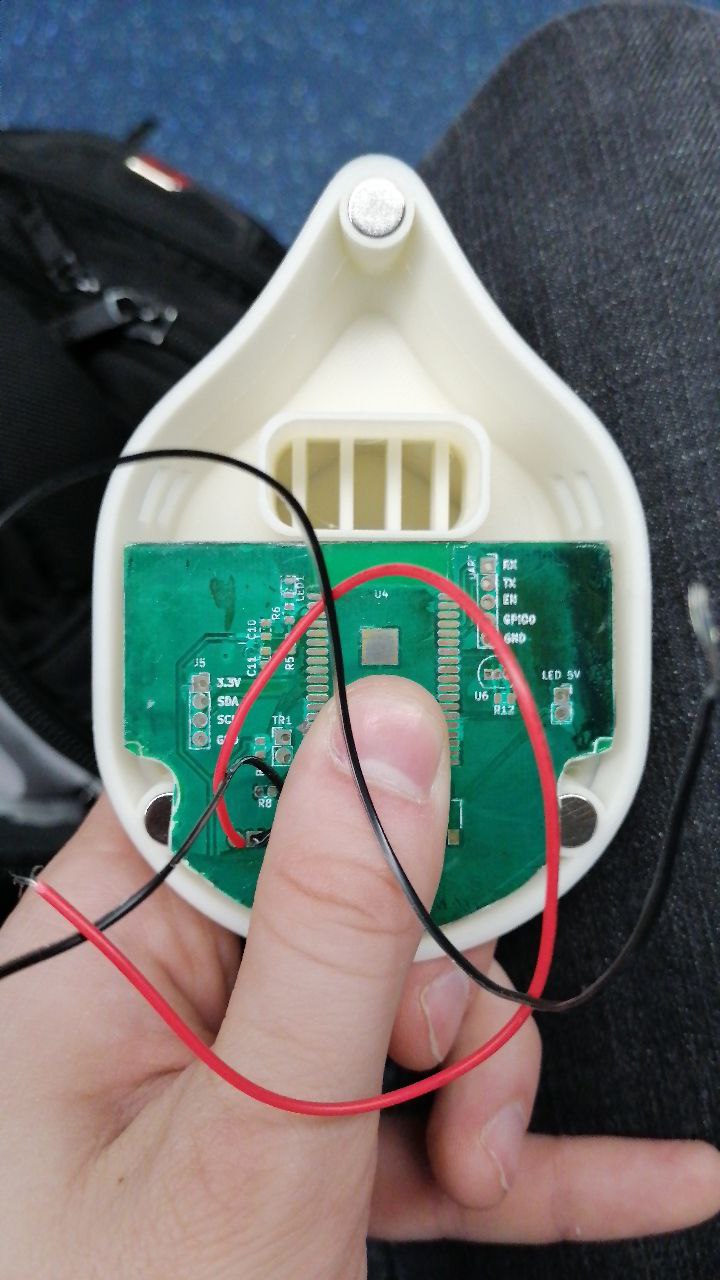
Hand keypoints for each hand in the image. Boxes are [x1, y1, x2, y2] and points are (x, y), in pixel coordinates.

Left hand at [0, 677, 716, 1279]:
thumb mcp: (254, 1130)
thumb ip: (330, 923)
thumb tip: (386, 742)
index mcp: (105, 948)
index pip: (232, 764)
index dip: (341, 708)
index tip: (445, 667)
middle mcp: (165, 998)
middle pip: (349, 889)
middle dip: (437, 960)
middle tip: (466, 1033)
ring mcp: (242, 1085)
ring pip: (406, 1009)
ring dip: (481, 1076)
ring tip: (489, 1156)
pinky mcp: (301, 1163)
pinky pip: (429, 1130)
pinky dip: (529, 1157)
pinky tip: (641, 1171)